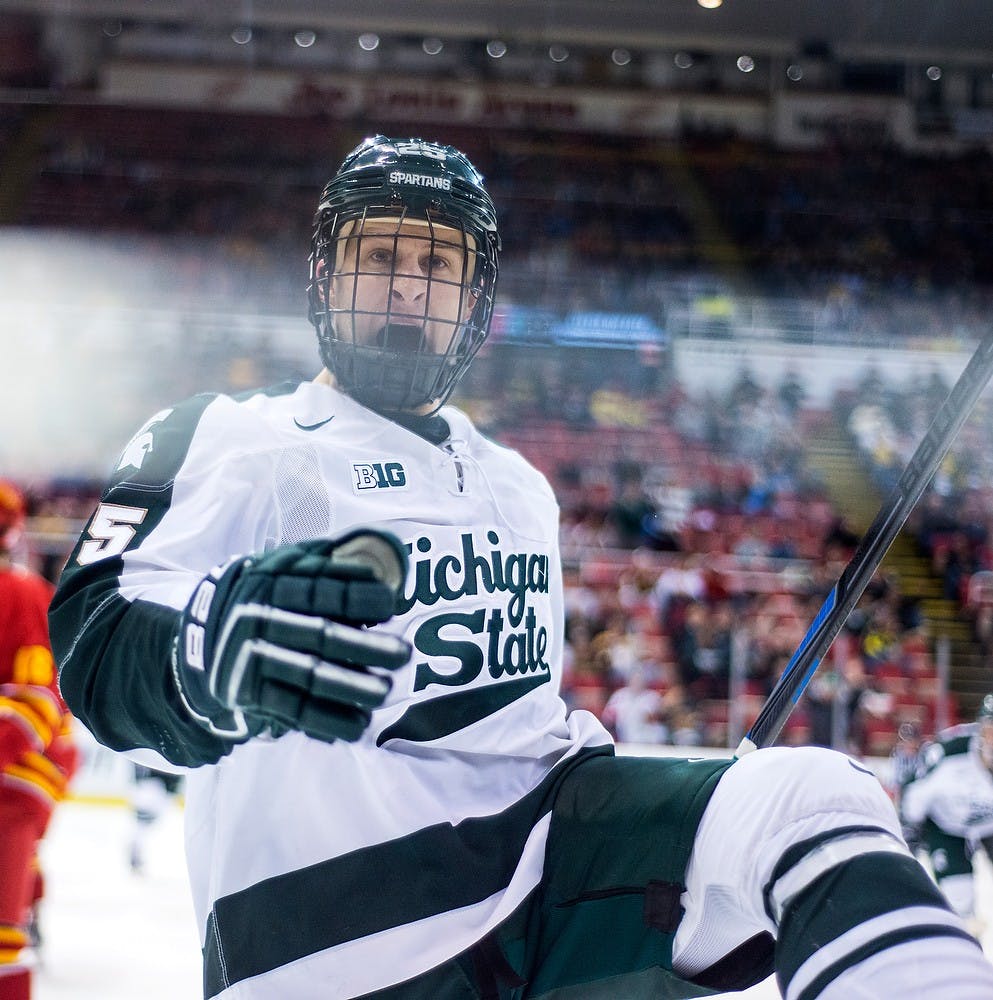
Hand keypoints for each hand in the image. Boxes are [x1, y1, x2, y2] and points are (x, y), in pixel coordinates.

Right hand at [172, 529, 410, 743]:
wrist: (206, 637)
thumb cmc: (268, 598)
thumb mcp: (284, 567)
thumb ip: (325, 564)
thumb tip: (383, 566)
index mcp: (272, 584)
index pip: (319, 591)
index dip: (356, 596)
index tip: (390, 602)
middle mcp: (260, 619)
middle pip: (320, 635)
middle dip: (365, 646)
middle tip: (404, 653)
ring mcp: (253, 658)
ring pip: (310, 674)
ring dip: (351, 686)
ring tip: (386, 692)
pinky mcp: (250, 693)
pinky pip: (293, 709)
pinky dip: (327, 719)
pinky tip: (359, 725)